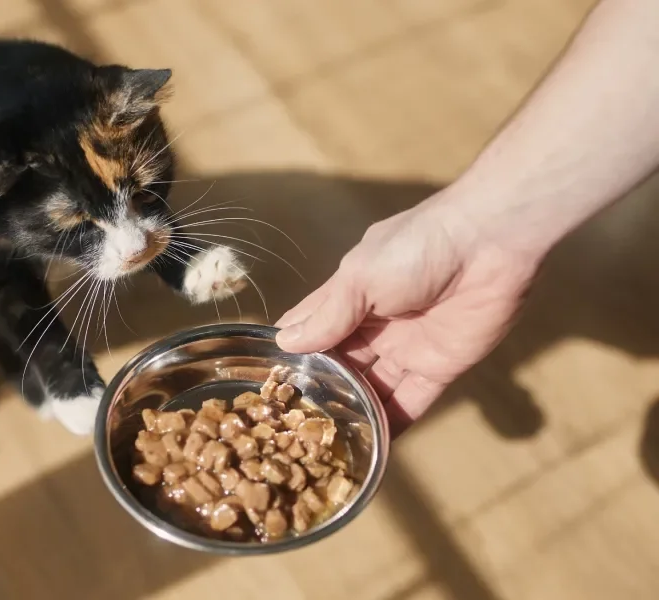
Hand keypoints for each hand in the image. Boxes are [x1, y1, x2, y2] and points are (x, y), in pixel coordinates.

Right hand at [274, 195, 538, 434]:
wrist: (491, 243)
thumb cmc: (415, 250)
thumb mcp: (359, 278)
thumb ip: (328, 316)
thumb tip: (286, 344)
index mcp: (349, 297)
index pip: (312, 329)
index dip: (290, 353)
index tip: (265, 385)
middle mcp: (373, 327)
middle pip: (340, 366)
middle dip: (319, 392)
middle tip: (291, 428)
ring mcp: (405, 349)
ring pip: (372, 390)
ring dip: (352, 414)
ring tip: (323, 447)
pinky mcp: (439, 368)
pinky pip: (410, 402)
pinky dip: (392, 427)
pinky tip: (371, 452)